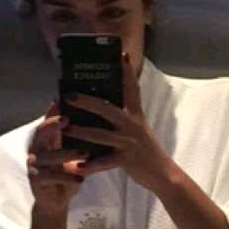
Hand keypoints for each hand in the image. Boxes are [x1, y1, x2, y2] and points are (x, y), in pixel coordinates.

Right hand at [27, 104, 85, 215]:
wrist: (56, 199)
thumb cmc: (66, 172)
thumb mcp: (73, 152)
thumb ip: (79, 137)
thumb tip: (98, 117)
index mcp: (45, 138)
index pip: (48, 119)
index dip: (53, 110)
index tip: (62, 99)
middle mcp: (36, 147)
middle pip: (40, 132)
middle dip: (52, 125)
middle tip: (67, 120)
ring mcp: (33, 164)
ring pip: (47, 156)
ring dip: (65, 154)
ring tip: (84, 152)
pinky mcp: (36, 180)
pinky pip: (50, 176)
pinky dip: (66, 177)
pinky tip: (80, 179)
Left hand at [64, 55, 171, 191]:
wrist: (162, 173)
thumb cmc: (146, 150)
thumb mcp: (138, 128)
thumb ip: (123, 116)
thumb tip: (101, 104)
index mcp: (135, 115)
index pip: (132, 89)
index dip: (127, 72)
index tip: (122, 54)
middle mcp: (132, 125)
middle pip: (107, 109)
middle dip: (87, 101)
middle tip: (70, 94)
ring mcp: (128, 142)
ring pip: (101, 135)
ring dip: (82, 131)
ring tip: (66, 126)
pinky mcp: (126, 160)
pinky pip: (104, 162)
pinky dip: (90, 165)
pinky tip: (77, 166)